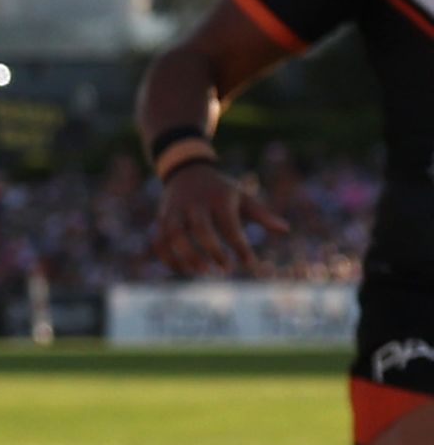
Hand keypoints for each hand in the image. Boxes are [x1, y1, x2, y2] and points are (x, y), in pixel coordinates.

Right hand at [153, 162, 282, 276]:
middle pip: (200, 229)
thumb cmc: (221, 191)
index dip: (240, 246)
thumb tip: (285, 230)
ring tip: (202, 272)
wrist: (187, 172)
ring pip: (173, 236)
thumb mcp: (243, 197)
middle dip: (213, 251)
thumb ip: (262, 214)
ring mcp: (174, 212)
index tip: (250, 264)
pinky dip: (168, 259)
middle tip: (225, 269)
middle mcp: (194, 204)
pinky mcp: (160, 220)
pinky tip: (185, 271)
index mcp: (218, 198)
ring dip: (186, 256)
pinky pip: (159, 243)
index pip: (230, 225)